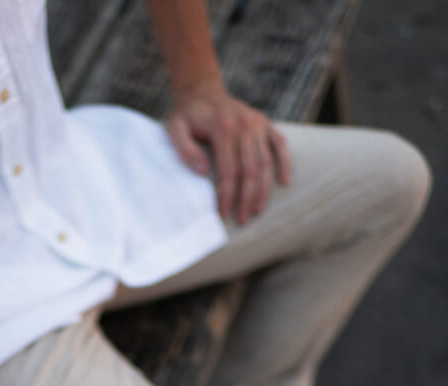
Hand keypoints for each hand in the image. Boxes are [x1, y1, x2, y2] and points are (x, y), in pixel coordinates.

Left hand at [166, 81, 291, 222]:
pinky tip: (285, 182)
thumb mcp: (174, 128)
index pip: (229, 170)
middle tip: (243, 220)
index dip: (228, 195)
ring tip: (257, 211)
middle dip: (247, 198)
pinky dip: (285, 163)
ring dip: (264, 190)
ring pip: (266, 162)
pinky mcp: (265, 123)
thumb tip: (203, 171)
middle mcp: (244, 124)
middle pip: (251, 170)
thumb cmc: (186, 116)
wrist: (201, 91)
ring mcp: (257, 123)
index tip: (224, 214)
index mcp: (222, 127)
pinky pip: (280, 144)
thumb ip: (184, 149)